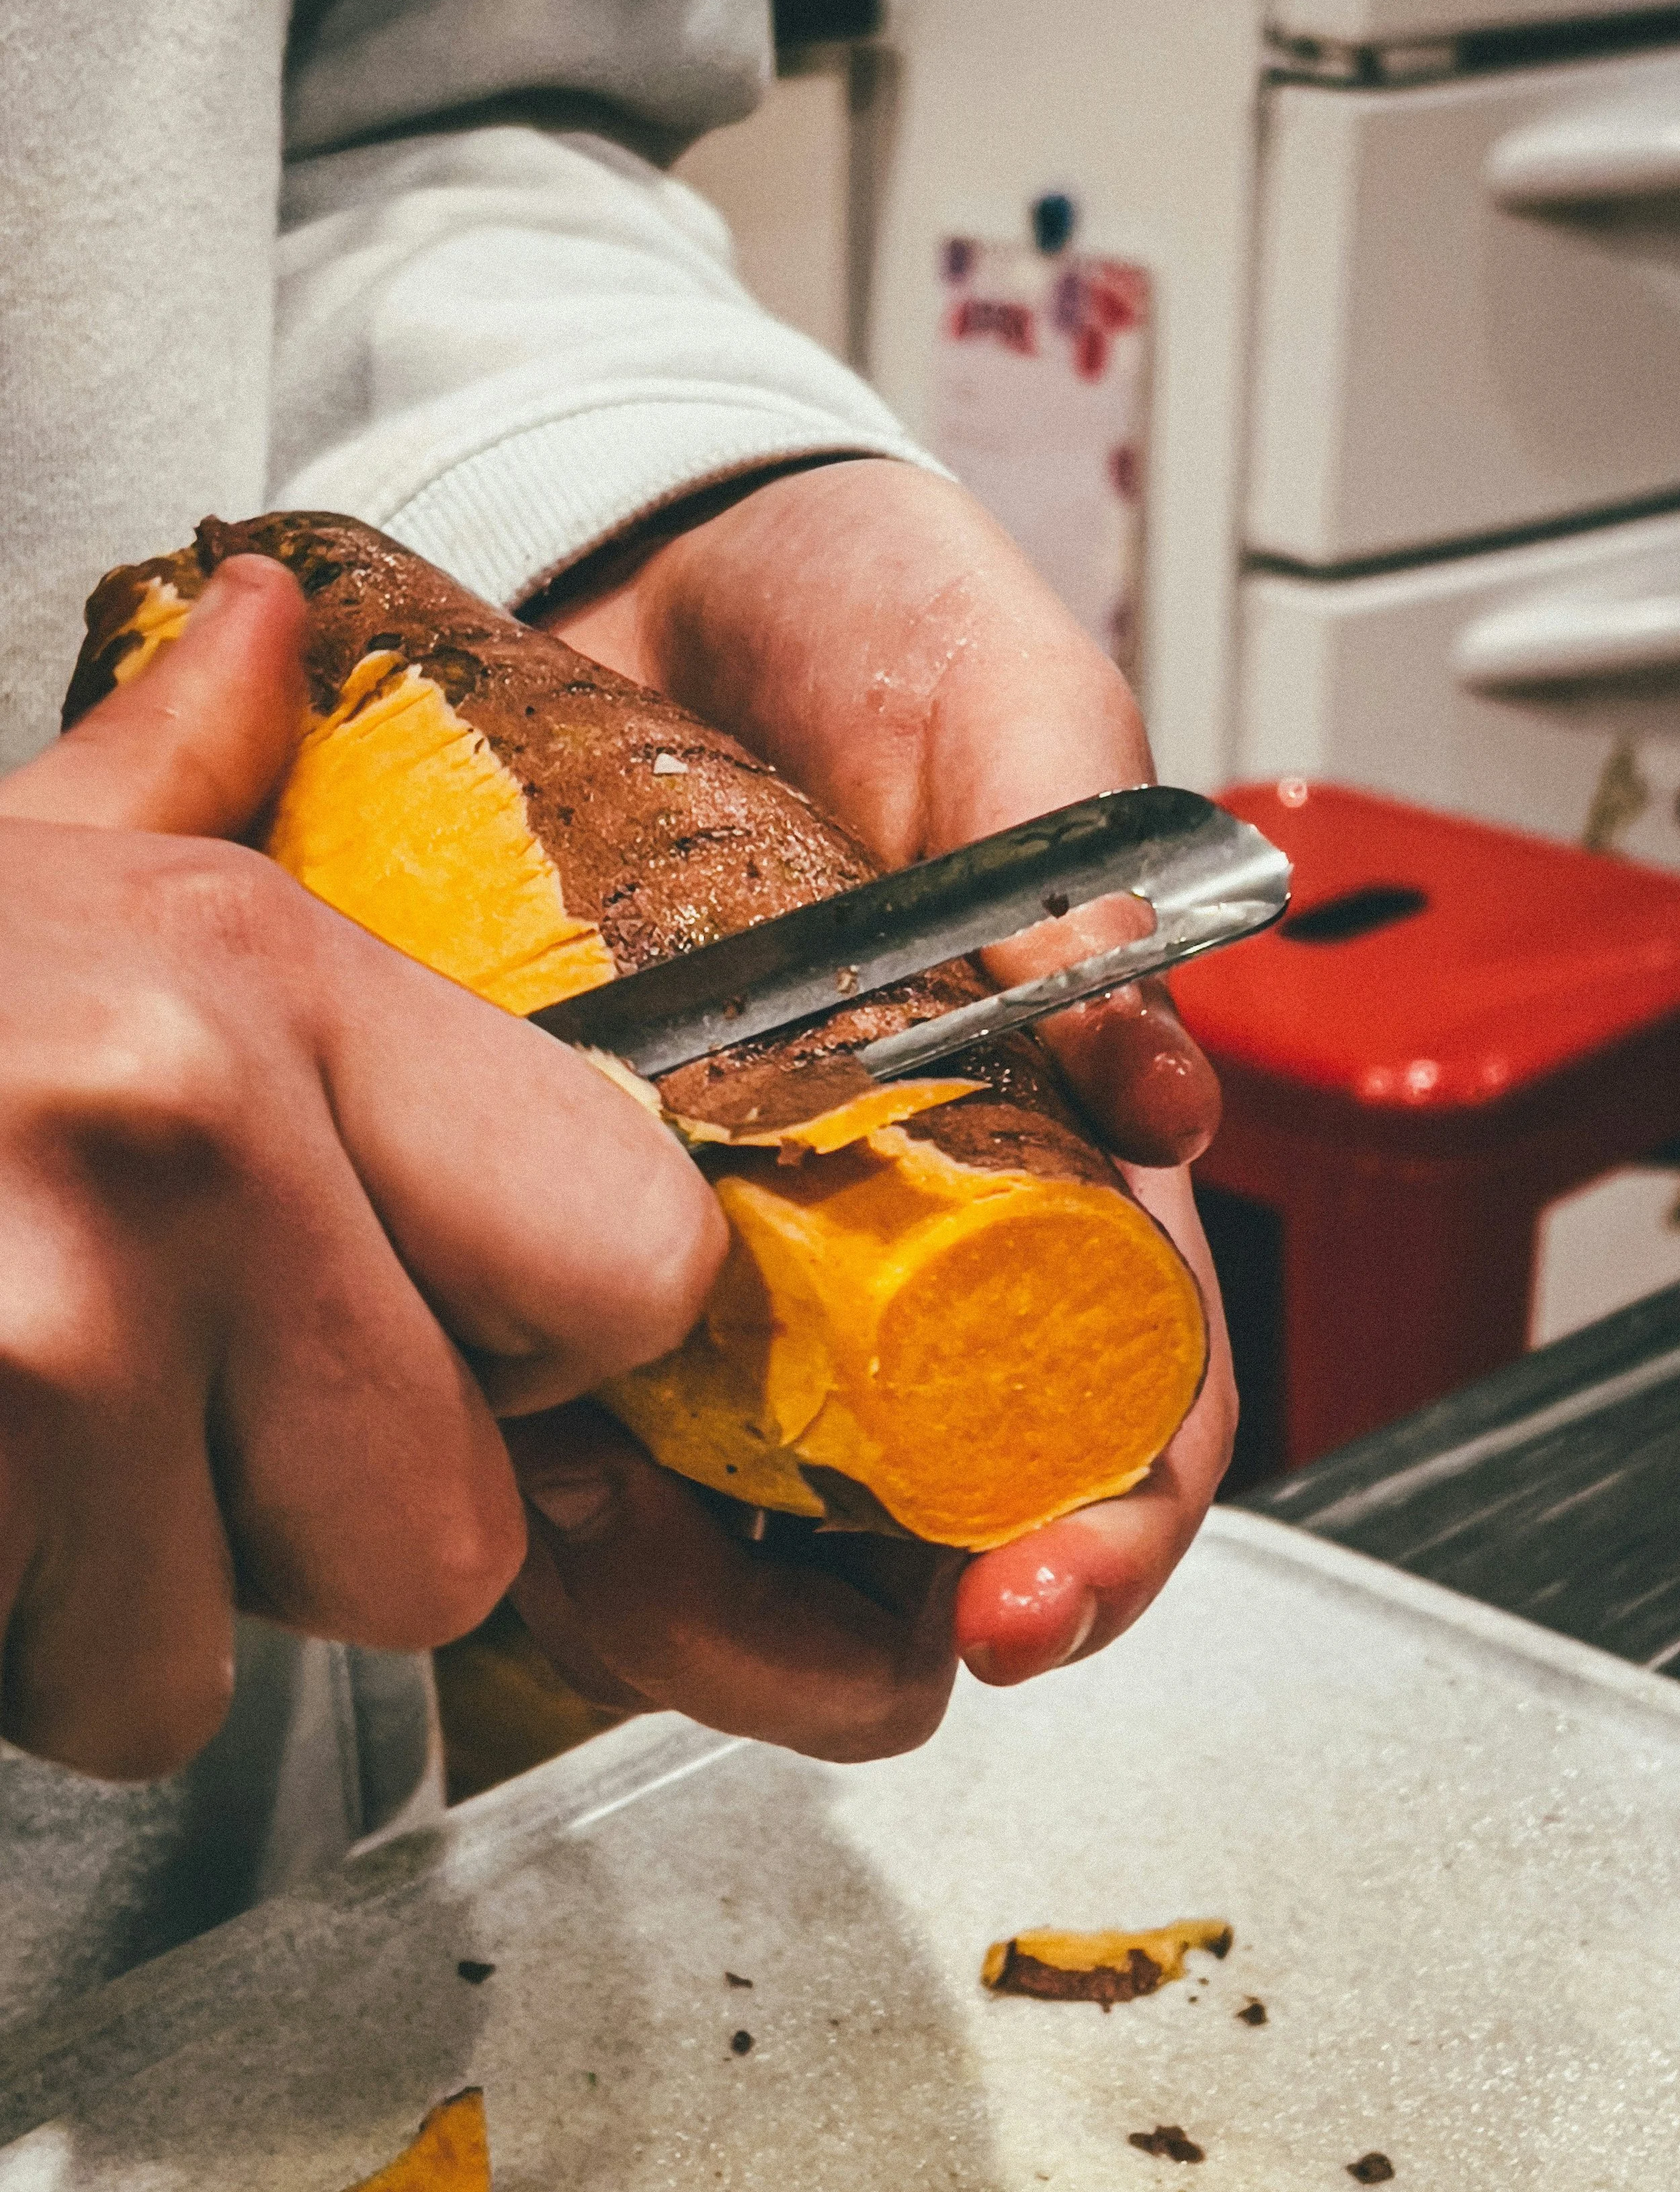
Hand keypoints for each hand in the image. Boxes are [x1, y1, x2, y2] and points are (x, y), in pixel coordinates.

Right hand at [0, 557, 723, 1779]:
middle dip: (296, 1531)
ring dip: (101, 1604)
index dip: (543, 1346)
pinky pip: (63, 1702)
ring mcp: (43, 1323)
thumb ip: (174, 776)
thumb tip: (278, 628)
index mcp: (263, 972)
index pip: (636, 1257)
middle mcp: (190, 1133)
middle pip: (446, 1533)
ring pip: (210, 1662)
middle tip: (139, 1417)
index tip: (430, 1332)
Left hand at [531, 458, 1236, 1706]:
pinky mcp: (554, 1229)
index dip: (1105, 1532)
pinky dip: (509, 1452)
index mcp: (1048, 1155)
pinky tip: (461, 1406)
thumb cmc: (862, 622)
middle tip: (712, 1579)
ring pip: (722, 1530)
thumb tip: (1159, 1089)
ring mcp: (717, 1258)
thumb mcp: (998, 707)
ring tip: (563, 1505)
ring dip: (653, 1581)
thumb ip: (1083, 877)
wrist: (647, 565)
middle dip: (832, 1626)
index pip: (1126, 1404)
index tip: (1035, 1599)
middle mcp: (886, 1246)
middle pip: (910, 1535)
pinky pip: (544, 1411)